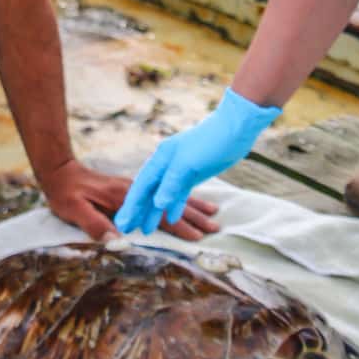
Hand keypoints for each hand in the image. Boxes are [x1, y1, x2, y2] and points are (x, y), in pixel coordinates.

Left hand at [39, 159, 219, 242]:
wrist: (60, 172)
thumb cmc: (66, 195)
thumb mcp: (75, 210)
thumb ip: (94, 224)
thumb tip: (115, 240)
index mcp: (124, 196)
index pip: (157, 213)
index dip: (177, 226)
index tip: (197, 238)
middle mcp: (135, 189)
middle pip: (170, 203)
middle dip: (195, 216)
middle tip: (216, 229)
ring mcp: (137, 186)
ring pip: (171, 195)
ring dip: (194, 206)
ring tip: (215, 214)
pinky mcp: (135, 186)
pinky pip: (164, 190)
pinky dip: (182, 196)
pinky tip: (193, 201)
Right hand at [115, 88, 280, 235]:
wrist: (235, 128)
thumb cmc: (210, 141)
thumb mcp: (188, 163)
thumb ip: (171, 183)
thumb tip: (158, 203)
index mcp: (160, 159)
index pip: (141, 187)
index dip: (132, 206)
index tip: (123, 223)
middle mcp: (165, 165)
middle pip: (148, 192)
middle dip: (137, 211)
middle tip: (127, 229)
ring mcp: (178, 170)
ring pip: (162, 195)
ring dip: (154, 212)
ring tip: (146, 230)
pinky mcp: (192, 174)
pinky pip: (179, 193)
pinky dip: (175, 206)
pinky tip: (171, 218)